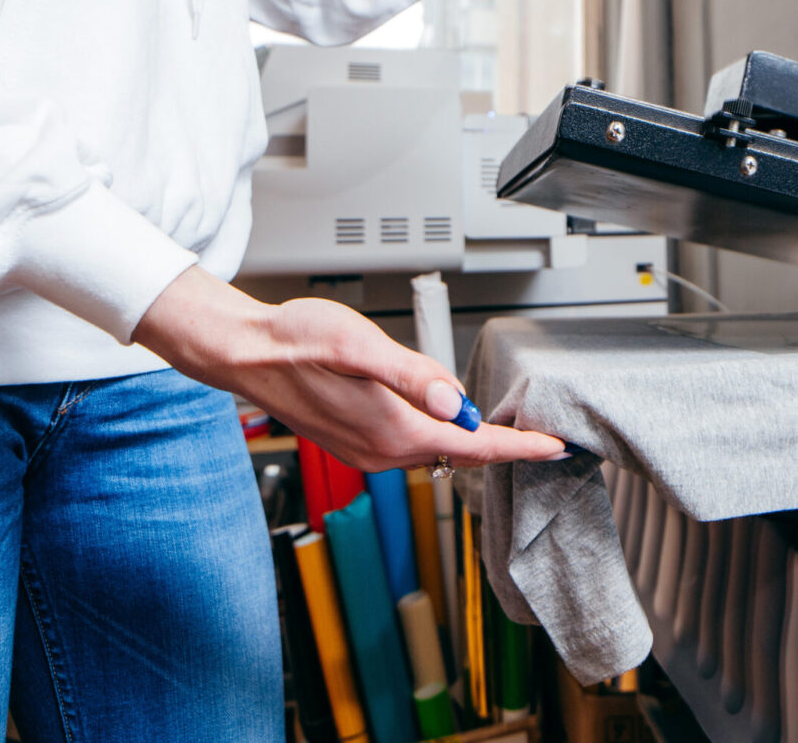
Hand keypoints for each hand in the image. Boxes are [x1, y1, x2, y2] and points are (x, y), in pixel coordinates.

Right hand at [134, 266, 565, 470]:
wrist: (243, 352)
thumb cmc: (294, 342)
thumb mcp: (360, 346)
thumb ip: (412, 375)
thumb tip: (455, 402)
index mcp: (391, 432)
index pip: (472, 447)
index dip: (518, 447)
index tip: (555, 448)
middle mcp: (380, 451)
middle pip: (459, 456)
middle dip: (503, 450)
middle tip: (544, 443)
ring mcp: (365, 451)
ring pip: (435, 453)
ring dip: (471, 445)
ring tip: (508, 434)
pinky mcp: (353, 441)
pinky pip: (411, 447)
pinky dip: (440, 440)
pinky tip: (447, 423)